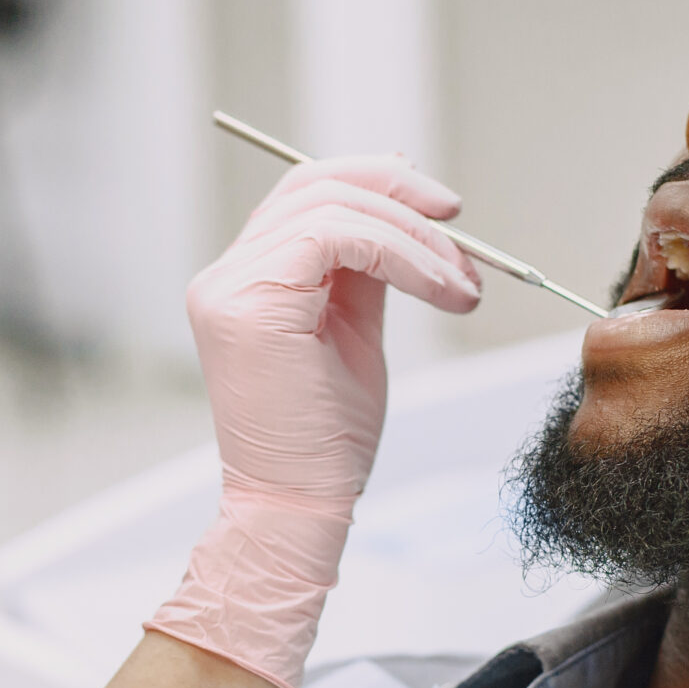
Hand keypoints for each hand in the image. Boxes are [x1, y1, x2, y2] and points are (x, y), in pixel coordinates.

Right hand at [147, 156, 479, 687]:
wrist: (298, 505)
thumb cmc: (326, 440)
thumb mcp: (354, 333)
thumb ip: (365, 272)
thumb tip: (404, 210)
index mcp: (247, 279)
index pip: (305, 194)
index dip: (376, 182)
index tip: (441, 209)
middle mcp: (227, 275)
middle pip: (313, 184)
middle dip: (400, 194)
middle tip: (461, 228)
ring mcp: (231, 287)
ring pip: (332, 207)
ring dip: (414, 237)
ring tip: (460, 284)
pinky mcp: (252, 304)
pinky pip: (335, 237)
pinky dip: (401, 254)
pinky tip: (439, 288)